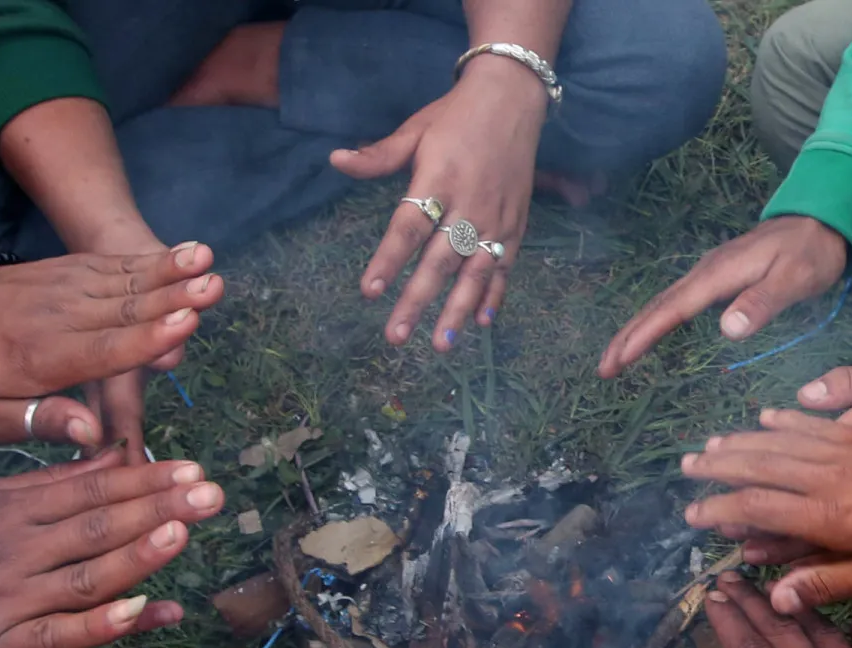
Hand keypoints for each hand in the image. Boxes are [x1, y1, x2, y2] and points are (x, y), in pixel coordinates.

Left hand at [0, 244, 223, 446]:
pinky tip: (191, 253)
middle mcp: (63, 318)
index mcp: (43, 359)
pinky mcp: (77, 270)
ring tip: (208, 262)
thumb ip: (41, 422)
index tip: (182, 325)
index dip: (144, 340)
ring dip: (172, 272)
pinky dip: (157, 259)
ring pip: (128, 282)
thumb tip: (92, 438)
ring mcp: (71, 288)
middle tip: (212, 289)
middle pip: (124, 310)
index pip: (101, 350)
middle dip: (172, 299)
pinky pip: (121, 265)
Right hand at [0, 451, 226, 647]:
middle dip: (156, 508)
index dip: (145, 480)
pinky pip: (57, 635)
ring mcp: (9, 599)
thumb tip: (115, 455)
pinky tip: (138, 610)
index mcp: (17, 510)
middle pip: (97, 526)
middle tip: (210, 494)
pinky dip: (97, 624)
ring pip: (83, 576)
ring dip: (136, 556)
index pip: (92, 490)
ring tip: (182, 534)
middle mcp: (16, 549)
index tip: (193, 471)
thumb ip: (54, 485)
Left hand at [332, 59, 547, 349]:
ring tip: (441, 345)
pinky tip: (482, 322)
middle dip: (417, 301)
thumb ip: (379, 156)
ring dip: (457, 310)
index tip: (369, 291)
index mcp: (439, 179)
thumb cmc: (455, 117)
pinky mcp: (517, 225)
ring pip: (474, 272)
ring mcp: (496, 218)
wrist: (513, 99)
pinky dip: (494, 295)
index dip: (389, 260)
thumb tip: (335, 160)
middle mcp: (469, 204)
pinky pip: (504, 266)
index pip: (409, 227)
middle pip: (439, 260)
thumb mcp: (415, 131)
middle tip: (395, 336)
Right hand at [600, 215, 846, 376]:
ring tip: (616, 358)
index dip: (645, 335)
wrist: (821, 219)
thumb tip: (726, 330)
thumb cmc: (812, 252)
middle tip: (603, 369)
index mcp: (718, 275)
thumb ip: (762, 302)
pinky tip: (651, 333)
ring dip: (637, 330)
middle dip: (627, 337)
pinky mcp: (715, 278)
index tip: (621, 360)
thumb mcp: (796, 279)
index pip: (673, 309)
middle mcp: (705, 272)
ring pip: (663, 304)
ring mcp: (708, 274)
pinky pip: (676, 302)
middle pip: (658, 307)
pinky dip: (656, 321)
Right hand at [680, 410, 851, 609]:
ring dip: (741, 441)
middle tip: (686, 468)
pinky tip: (765, 416)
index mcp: (828, 516)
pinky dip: (785, 419)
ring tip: (710, 444)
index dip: (721, 509)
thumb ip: (827, 582)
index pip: (759, 507)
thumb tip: (777, 599)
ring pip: (780, 441)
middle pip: (760, 466)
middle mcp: (828, 477)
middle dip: (719, 467)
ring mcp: (845, 451)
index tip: (694, 516)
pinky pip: (814, 424)